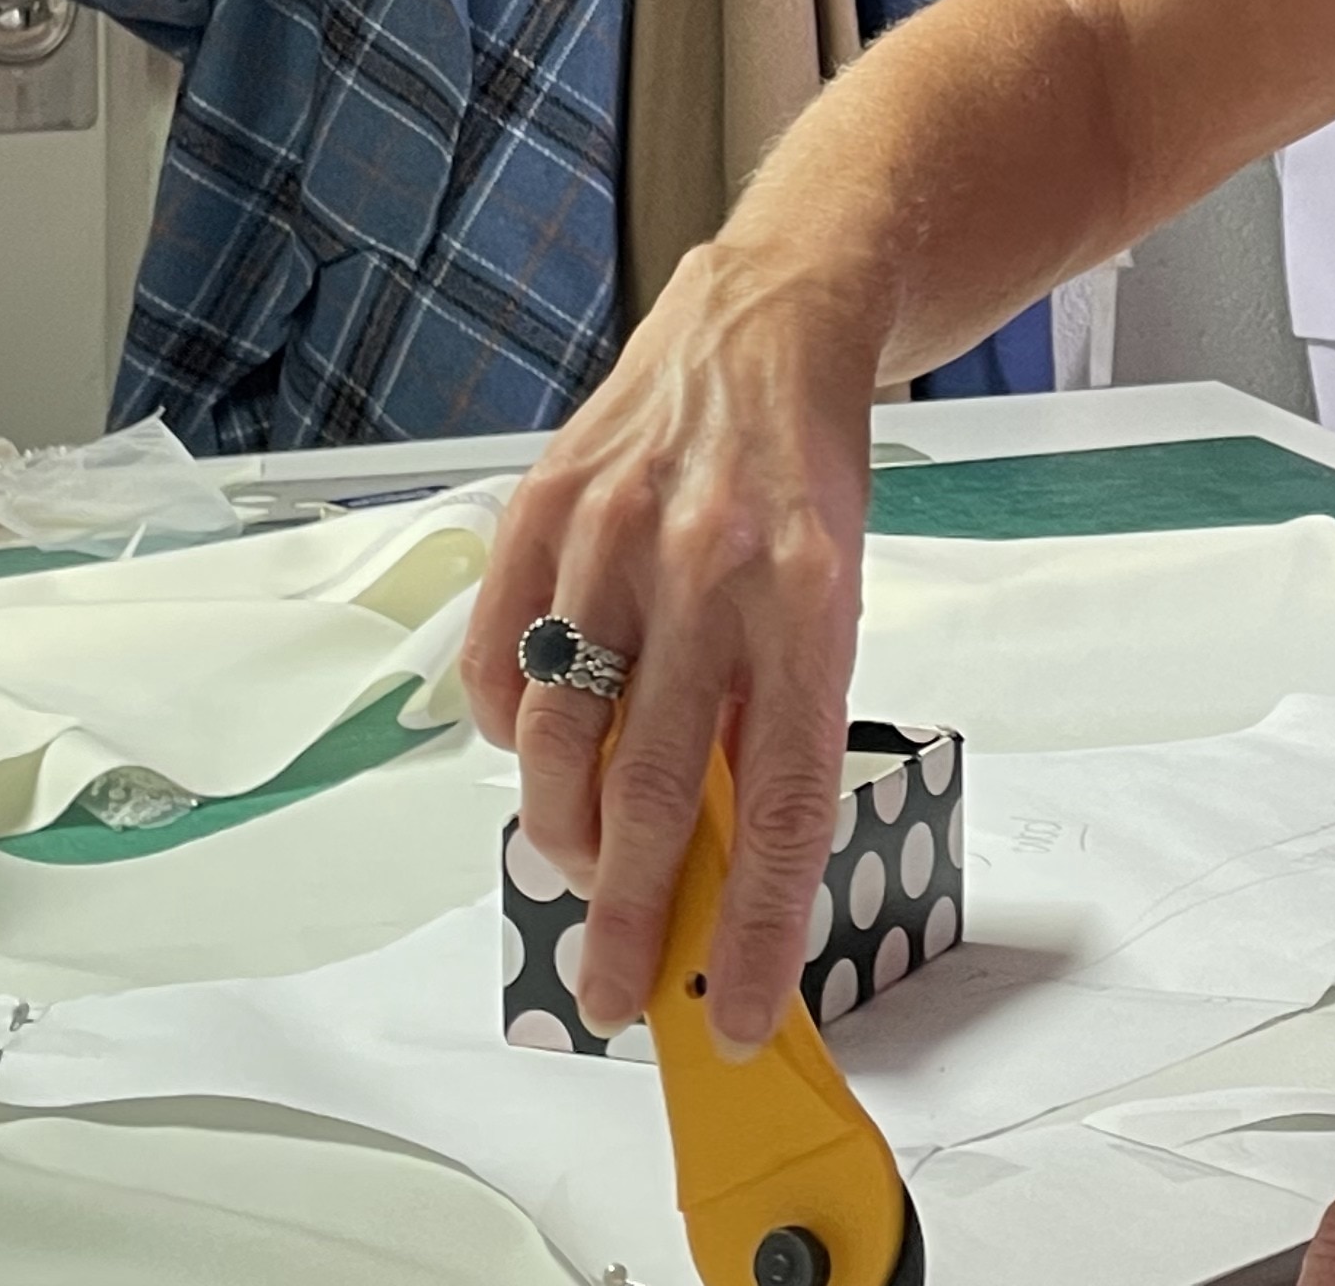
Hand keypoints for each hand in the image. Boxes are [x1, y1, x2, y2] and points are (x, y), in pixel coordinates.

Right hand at [465, 247, 886, 1049]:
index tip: (738, 1010)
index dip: (756, 923)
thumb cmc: (805, 476)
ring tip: (578, 874)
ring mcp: (617, 534)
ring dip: (563, 833)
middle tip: (615, 990)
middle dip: (631, 917)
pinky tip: (537, 752)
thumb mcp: (832, 597)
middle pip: (655, 790)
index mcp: (811, 599)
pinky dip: (511, 730)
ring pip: (564, 738)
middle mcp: (712, 567)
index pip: (782, 803)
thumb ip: (774, 715)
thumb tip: (721, 865)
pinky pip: (502, 660)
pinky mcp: (544, 507)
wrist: (767, 323)